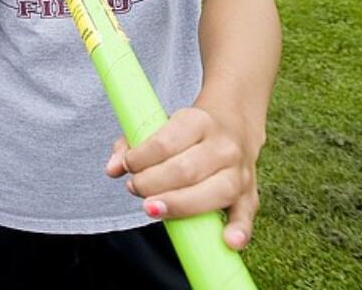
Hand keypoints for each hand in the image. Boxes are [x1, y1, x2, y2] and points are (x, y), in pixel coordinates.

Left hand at [105, 104, 260, 249]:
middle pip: (185, 171)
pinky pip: (245, 215)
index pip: (164, 144)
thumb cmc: (187, 132)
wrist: (234, 126)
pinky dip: (239, 230)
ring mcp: (239, 172)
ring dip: (178, 205)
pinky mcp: (250, 195)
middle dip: (152, 184)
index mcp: (198, 121)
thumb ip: (131, 144)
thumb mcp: (161, 126)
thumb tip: (111, 169)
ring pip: (212, 193)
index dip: (140, 159)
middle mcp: (223, 146)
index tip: (128, 166)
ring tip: (152, 208)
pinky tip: (228, 241)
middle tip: (136, 188)